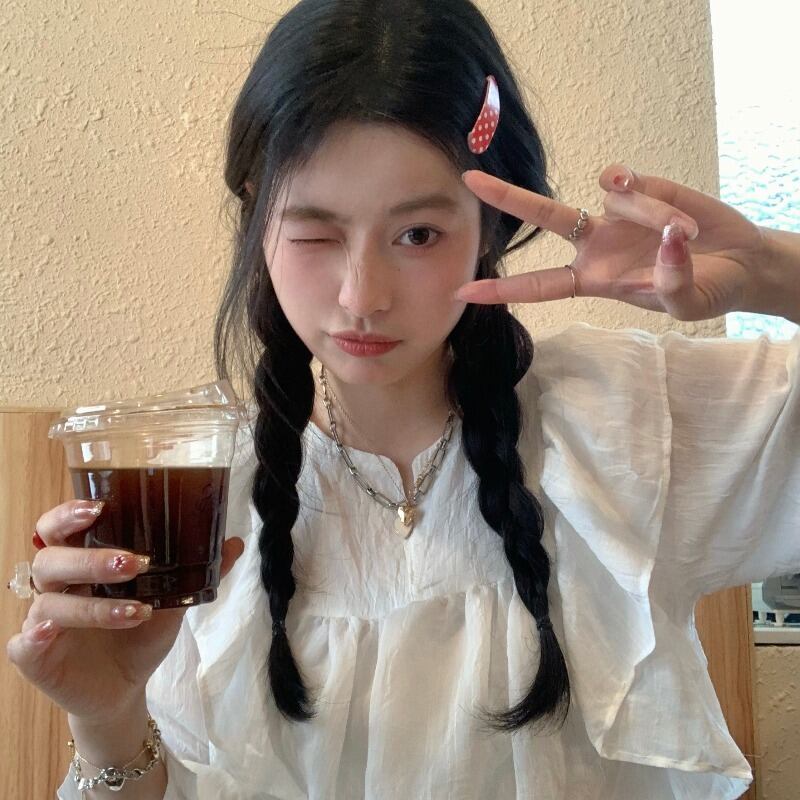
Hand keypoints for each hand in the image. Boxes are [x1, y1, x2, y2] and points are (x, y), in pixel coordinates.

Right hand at [6, 499, 244, 725]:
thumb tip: (234, 542)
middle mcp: (57, 586)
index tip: (99, 508)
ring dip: (92, 605)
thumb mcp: (172, 601)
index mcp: (82, 563)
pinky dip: (35, 635)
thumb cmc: (139, 635)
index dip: (69, 514)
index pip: (59, 527)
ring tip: (135, 612)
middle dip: (90, 558)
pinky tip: (52, 631)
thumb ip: (198, 572)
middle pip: (51, 558)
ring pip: (50, 600)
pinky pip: (23, 642)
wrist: (126, 689)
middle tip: (132, 562)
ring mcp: (42, 620)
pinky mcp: (33, 657)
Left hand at [455, 164, 769, 321]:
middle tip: (469, 180)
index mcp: (594, 280)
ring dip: (650, 214)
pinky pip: (632, 181)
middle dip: (506, 198)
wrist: (739, 262)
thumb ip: (672, 281)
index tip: (461, 293)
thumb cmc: (706, 290)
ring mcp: (615, 213)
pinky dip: (650, 194)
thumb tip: (667, 241)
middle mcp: (594, 245)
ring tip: (685, 235)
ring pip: (610, 196)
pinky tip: (672, 208)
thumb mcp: (688, 303)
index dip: (501, 290)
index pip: (539, 286)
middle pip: (541, 218)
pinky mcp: (641, 188)